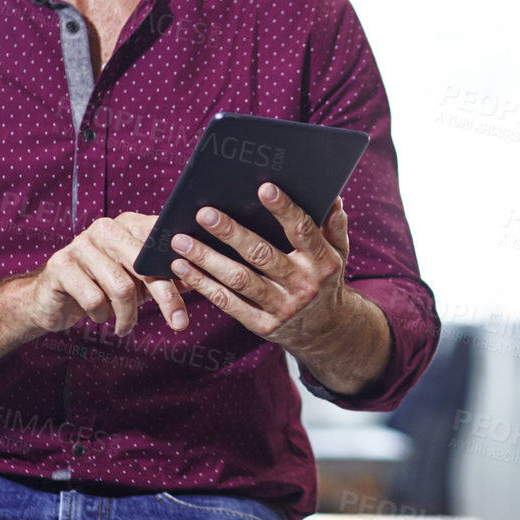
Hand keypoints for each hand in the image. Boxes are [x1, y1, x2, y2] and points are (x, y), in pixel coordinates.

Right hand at [20, 211, 195, 336]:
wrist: (52, 298)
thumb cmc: (103, 287)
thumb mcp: (138, 281)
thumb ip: (165, 276)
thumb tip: (200, 280)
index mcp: (129, 225)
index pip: (162, 241)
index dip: (180, 265)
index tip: (196, 286)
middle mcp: (106, 228)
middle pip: (145, 265)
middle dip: (166, 298)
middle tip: (179, 323)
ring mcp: (81, 244)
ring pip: (121, 287)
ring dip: (127, 315)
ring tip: (125, 326)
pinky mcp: (60, 265)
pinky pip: (94, 298)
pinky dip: (101, 315)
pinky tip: (99, 316)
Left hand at [159, 184, 351, 353]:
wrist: (325, 331)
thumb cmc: (325, 279)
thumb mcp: (339, 253)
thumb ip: (334, 225)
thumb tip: (332, 198)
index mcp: (323, 262)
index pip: (302, 231)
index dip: (284, 209)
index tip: (263, 188)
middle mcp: (303, 285)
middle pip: (261, 255)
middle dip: (231, 233)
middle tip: (204, 214)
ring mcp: (281, 307)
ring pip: (238, 279)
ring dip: (207, 259)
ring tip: (181, 241)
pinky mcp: (262, 325)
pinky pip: (227, 302)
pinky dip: (202, 284)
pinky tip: (182, 268)